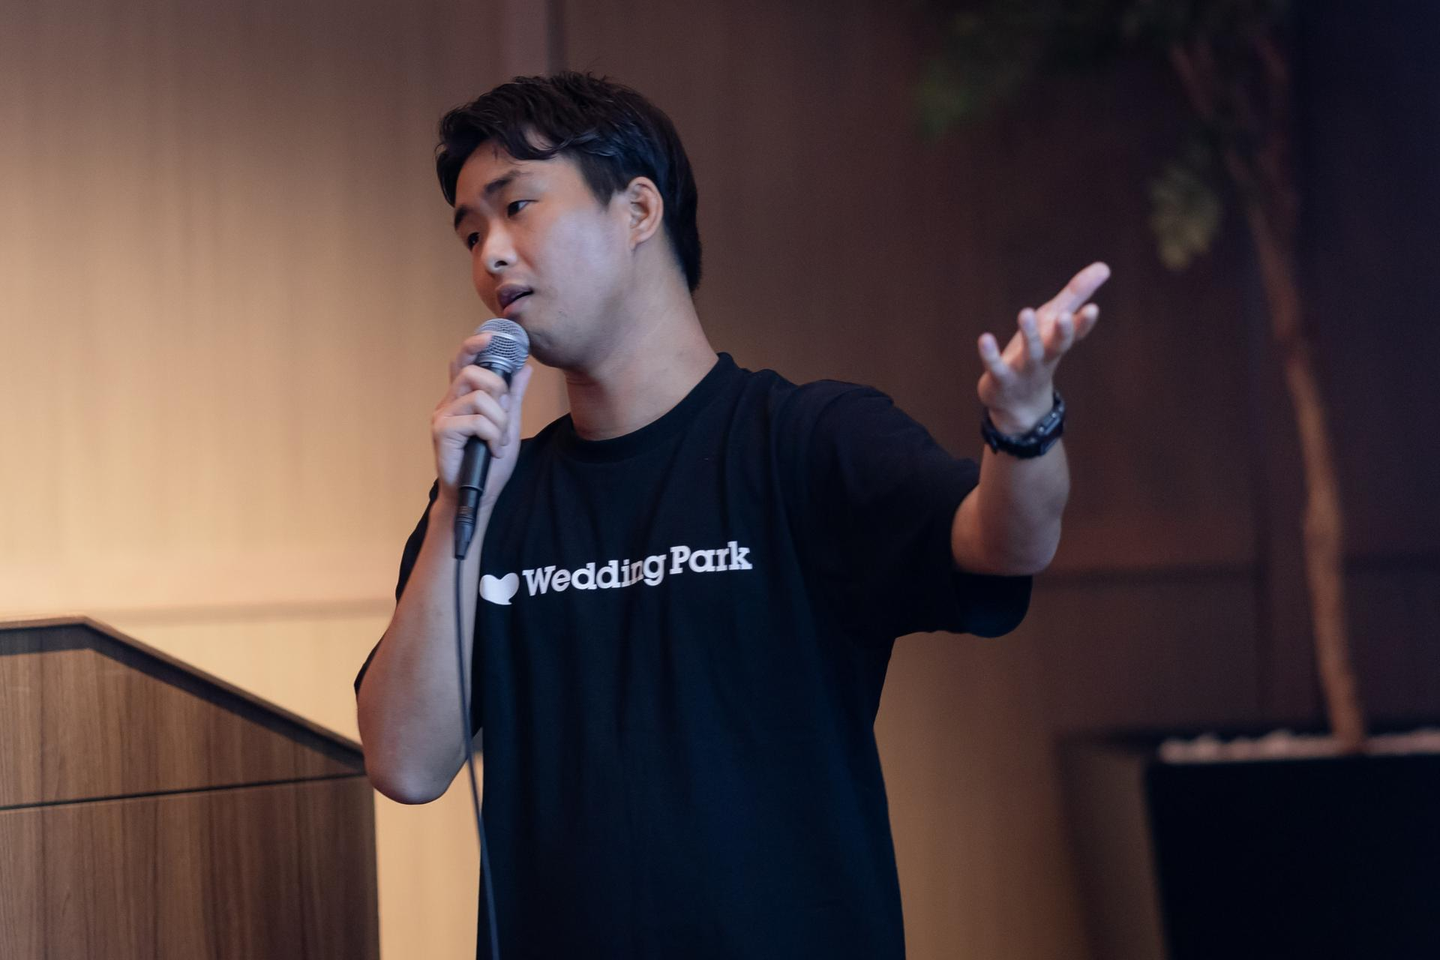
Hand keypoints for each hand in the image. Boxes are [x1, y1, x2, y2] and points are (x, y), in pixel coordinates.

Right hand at [432, 330, 535, 508]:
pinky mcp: (442, 432)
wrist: (477, 494)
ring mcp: (443, 417)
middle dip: (499, 391)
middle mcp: (448, 403)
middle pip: (473, 373)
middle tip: (505, 416)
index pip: (462, 362)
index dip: (473, 346)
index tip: (491, 338)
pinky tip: (492, 449)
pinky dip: (492, 434)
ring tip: (499, 440)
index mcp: (462, 399)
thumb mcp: (508, 425)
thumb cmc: (488, 463)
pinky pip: (476, 419)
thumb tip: (524, 368)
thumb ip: (514, 397)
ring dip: (499, 421)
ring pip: (479, 397)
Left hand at [977, 262, 1108, 432]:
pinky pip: (995, 367)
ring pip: (1029, 354)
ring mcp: (1024, 370)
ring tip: (1025, 312)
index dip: (1083, 323)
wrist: (1019, 404)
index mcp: (1058, 342)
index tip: (1093, 308)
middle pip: (1057, 345)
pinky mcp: (1000, 379)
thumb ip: (1077, 294)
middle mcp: (1045, 356)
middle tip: (1063, 317)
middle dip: (1062, 332)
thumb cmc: (1040, 352)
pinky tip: (984, 338)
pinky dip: (990, 355)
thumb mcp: (1056, 321)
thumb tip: (1104, 266)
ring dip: (1029, 336)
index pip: (1076, 332)